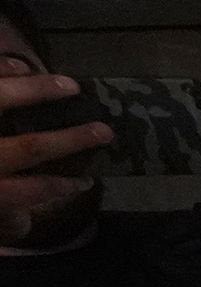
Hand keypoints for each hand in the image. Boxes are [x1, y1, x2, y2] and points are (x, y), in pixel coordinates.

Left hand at [0, 65, 111, 244]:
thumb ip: (5, 220)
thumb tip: (30, 214)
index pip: (28, 193)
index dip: (58, 188)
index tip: (84, 183)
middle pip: (28, 148)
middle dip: (69, 140)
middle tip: (104, 131)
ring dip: (36, 92)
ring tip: (67, 84)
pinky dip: (2, 70)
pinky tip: (20, 65)